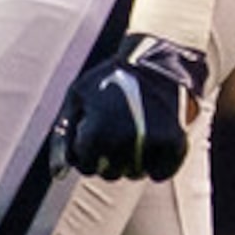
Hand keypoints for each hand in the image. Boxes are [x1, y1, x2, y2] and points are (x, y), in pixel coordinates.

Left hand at [50, 35, 209, 180]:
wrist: (156, 59)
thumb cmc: (110, 78)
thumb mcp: (77, 98)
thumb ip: (62, 138)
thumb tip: (58, 175)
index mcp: (96, 133)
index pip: (85, 166)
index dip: (89, 147)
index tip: (97, 124)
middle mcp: (123, 142)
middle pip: (110, 173)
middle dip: (110, 155)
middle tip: (119, 124)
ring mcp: (151, 143)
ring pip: (135, 174)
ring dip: (133, 159)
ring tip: (137, 126)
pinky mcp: (175, 142)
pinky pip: (161, 173)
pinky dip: (159, 164)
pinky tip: (154, 141)